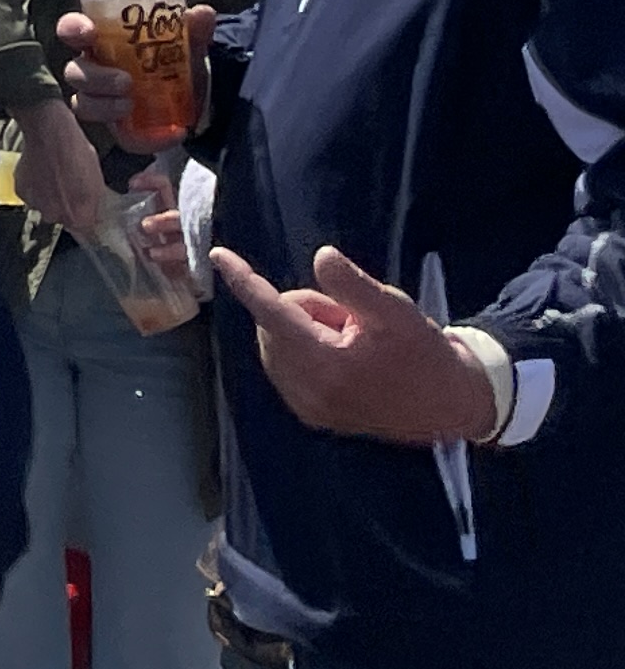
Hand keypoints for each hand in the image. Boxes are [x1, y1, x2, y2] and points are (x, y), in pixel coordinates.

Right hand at [13, 96, 108, 239]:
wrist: (48, 132)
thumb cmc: (76, 152)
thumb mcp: (98, 179)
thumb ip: (95, 204)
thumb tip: (94, 215)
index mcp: (77, 216)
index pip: (85, 233)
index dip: (88, 222)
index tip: (88, 214)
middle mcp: (54, 216)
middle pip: (63, 219)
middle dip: (67, 207)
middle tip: (71, 188)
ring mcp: (35, 204)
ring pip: (45, 207)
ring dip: (50, 197)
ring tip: (54, 177)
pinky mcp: (20, 191)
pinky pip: (31, 196)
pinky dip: (35, 188)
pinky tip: (41, 172)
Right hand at [56, 3, 211, 148]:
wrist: (195, 96)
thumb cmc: (174, 58)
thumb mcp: (188, 41)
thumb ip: (193, 28)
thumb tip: (202, 13)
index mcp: (102, 41)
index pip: (72, 30)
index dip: (71, 28)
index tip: (87, 32)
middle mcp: (94, 69)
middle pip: (74, 72)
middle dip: (94, 77)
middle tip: (126, 82)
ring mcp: (103, 101)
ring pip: (83, 104)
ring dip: (104, 106)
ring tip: (131, 105)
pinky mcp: (120, 129)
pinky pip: (122, 137)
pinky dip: (147, 138)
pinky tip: (172, 134)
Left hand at [210, 243, 500, 444]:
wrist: (451, 405)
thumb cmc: (426, 354)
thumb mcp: (397, 312)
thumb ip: (355, 286)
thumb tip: (320, 256)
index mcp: (324, 365)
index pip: (272, 313)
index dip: (245, 280)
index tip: (218, 254)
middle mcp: (306, 391)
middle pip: (277, 322)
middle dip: (309, 309)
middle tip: (354, 321)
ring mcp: (306, 406)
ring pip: (280, 341)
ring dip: (310, 330)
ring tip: (356, 341)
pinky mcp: (312, 414)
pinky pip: (287, 363)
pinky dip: (308, 349)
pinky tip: (348, 357)